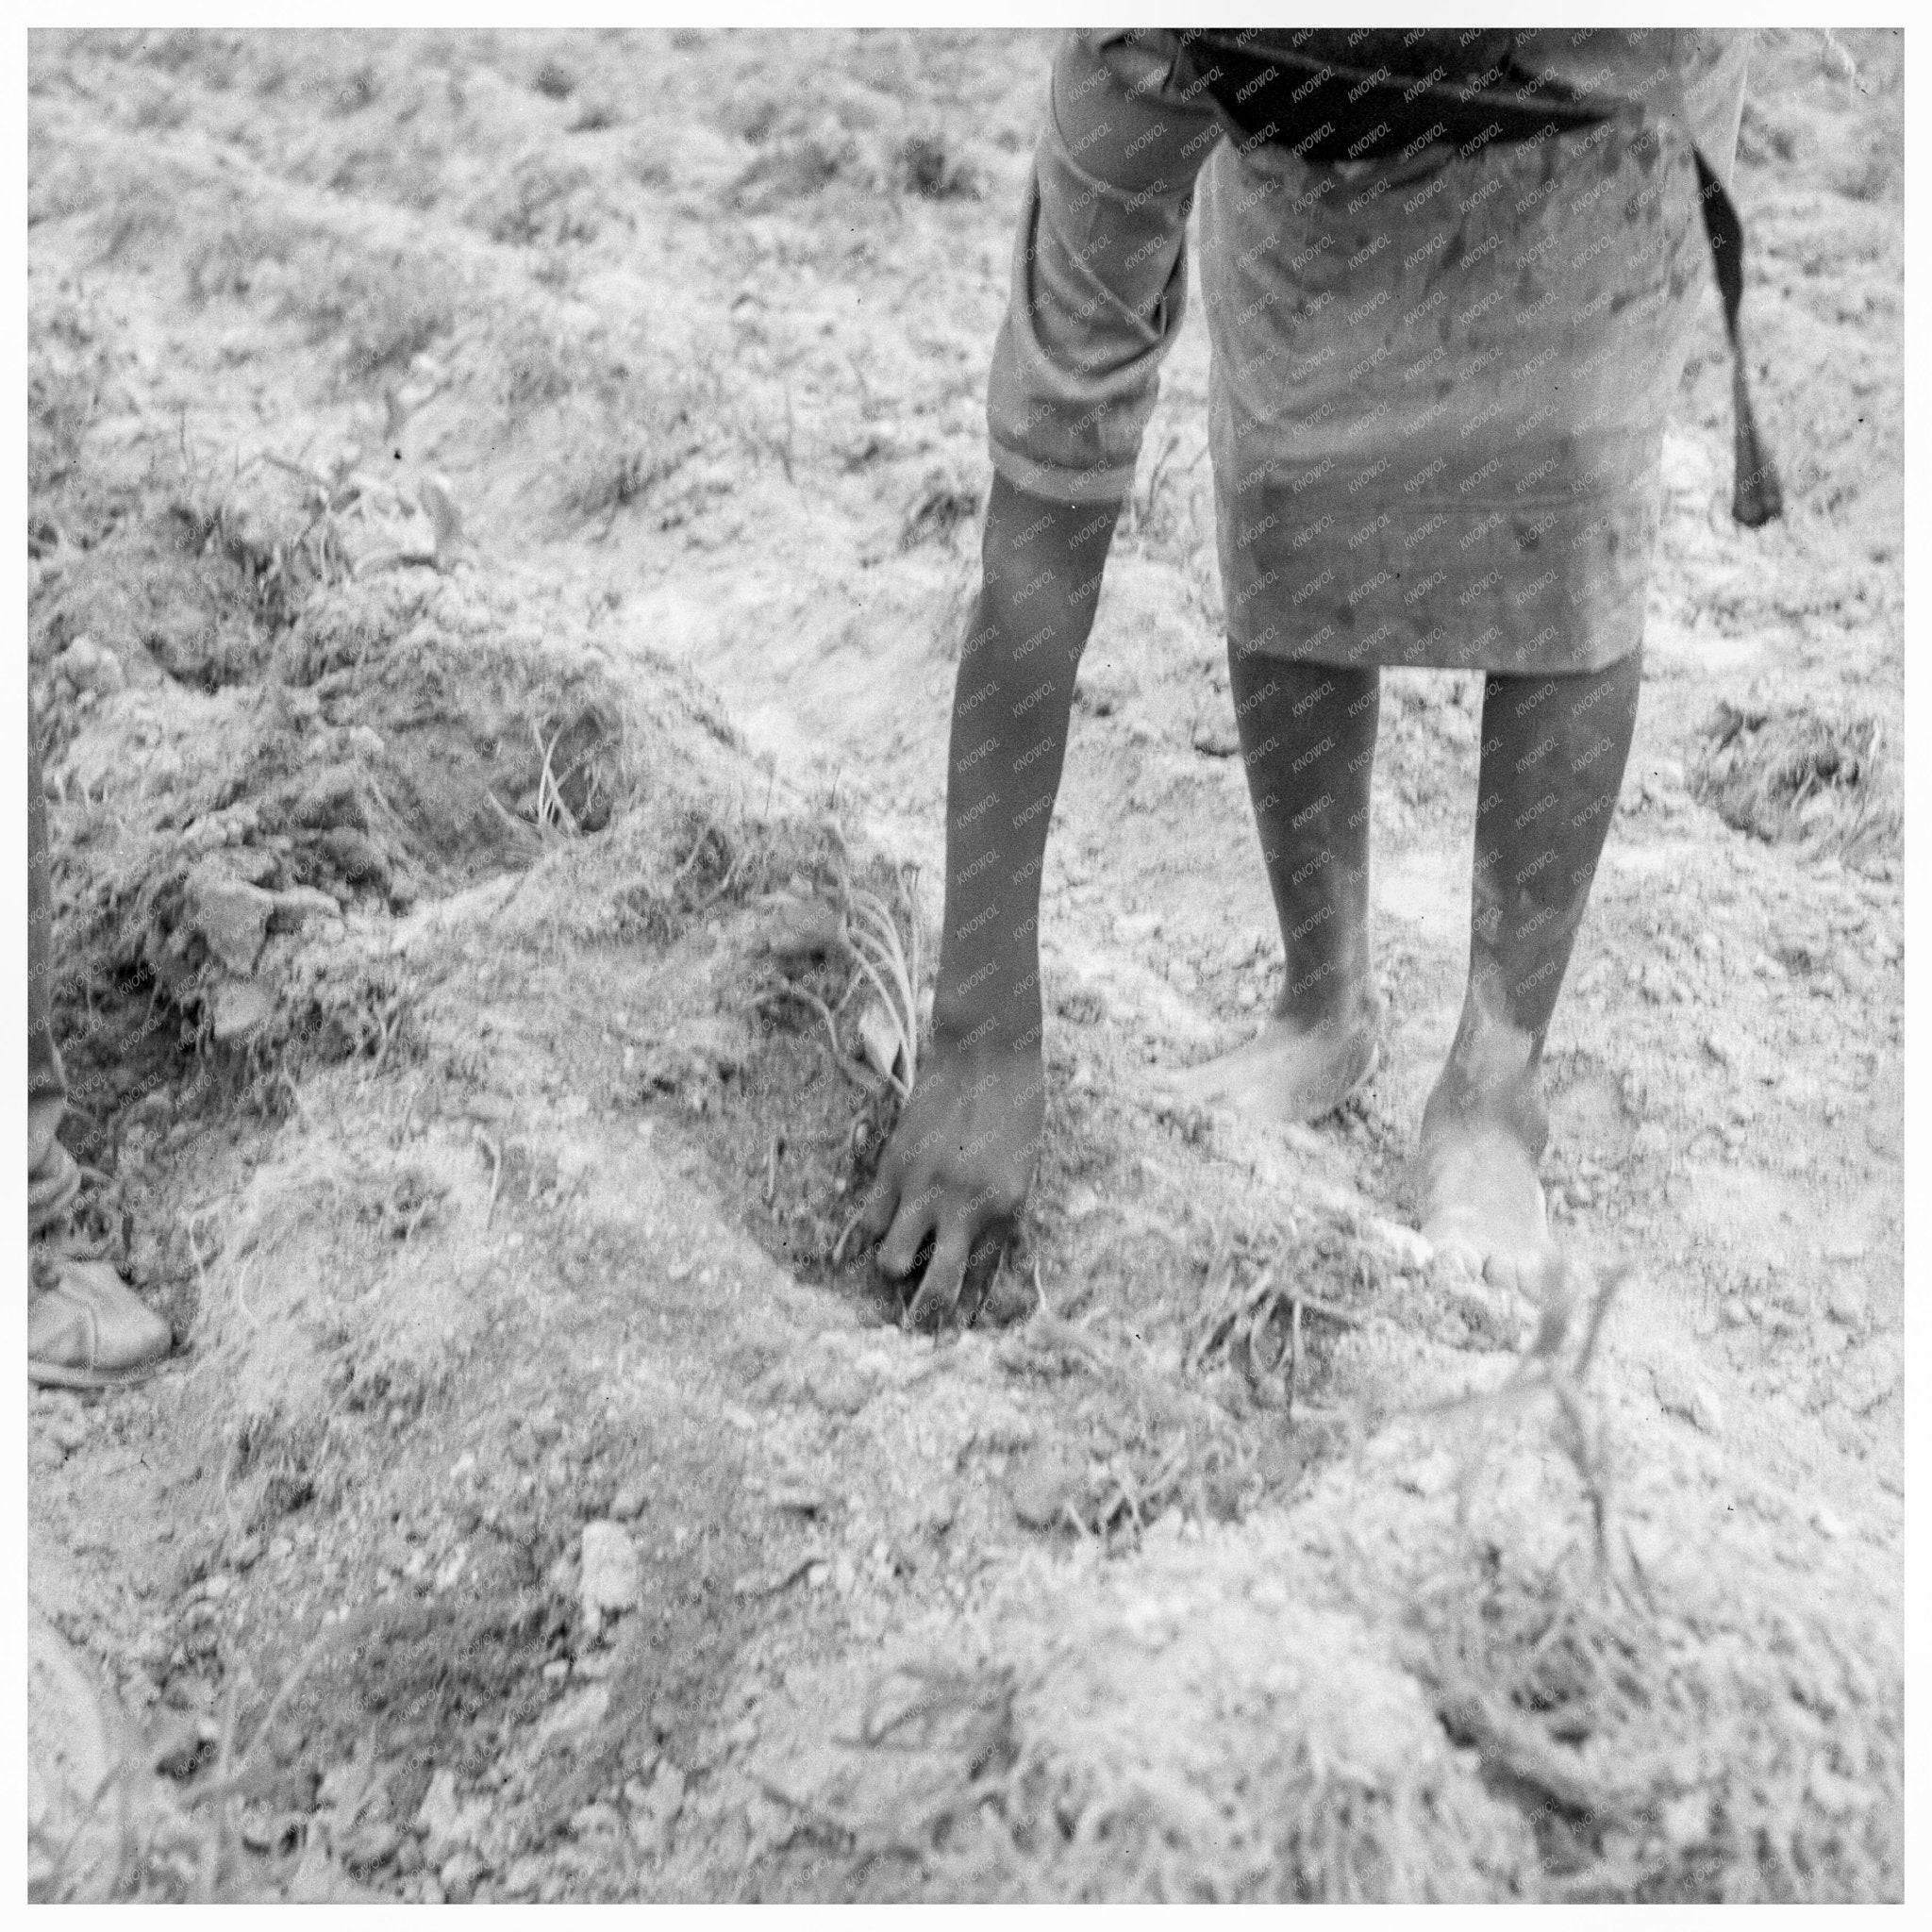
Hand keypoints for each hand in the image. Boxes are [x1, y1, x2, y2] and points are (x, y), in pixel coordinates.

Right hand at [853, 1041, 1045, 1328]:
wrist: (988, 1051)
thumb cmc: (1018, 1106)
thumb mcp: (1023, 1169)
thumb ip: (997, 1213)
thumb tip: (973, 1252)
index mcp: (1007, 1213)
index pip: (984, 1283)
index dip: (968, 1315)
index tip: (956, 1337)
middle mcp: (965, 1209)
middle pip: (937, 1291)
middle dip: (924, 1320)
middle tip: (914, 1331)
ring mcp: (924, 1189)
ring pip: (892, 1261)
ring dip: (894, 1267)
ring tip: (900, 1259)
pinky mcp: (894, 1165)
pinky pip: (872, 1218)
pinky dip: (876, 1228)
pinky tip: (883, 1224)